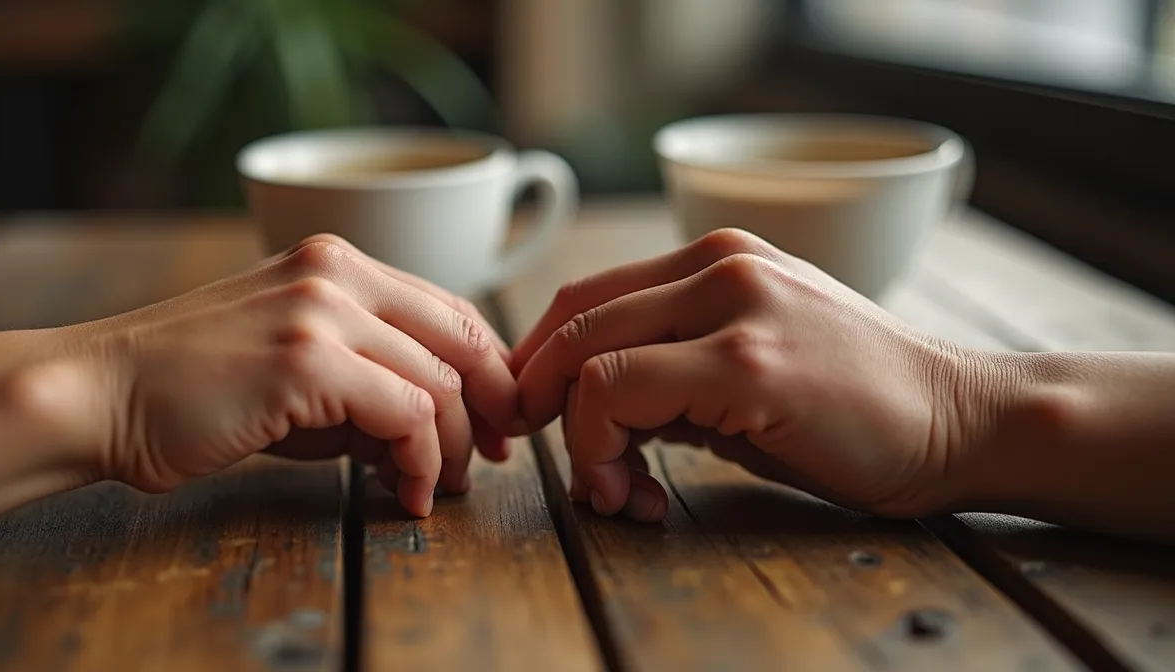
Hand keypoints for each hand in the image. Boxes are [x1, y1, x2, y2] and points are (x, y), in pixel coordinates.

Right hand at [71, 234, 519, 516]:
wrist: (99, 395)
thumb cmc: (192, 390)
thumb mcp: (296, 370)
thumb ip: (368, 380)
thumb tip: (435, 427)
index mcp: (336, 261)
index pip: (449, 309)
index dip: (487, 370)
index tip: (496, 423)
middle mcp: (337, 270)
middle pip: (462, 338)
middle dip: (491, 408)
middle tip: (492, 460)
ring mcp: (322, 310)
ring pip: (440, 381)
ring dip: (454, 448)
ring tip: (435, 488)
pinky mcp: (307, 360)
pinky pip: (407, 414)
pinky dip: (421, 462)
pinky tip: (406, 491)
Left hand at [512, 229, 985, 521]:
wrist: (963, 421)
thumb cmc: (855, 409)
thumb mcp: (748, 367)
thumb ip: (670, 371)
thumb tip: (585, 407)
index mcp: (718, 258)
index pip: (586, 298)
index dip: (542, 364)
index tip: (540, 423)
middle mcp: (720, 264)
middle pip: (573, 319)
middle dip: (539, 399)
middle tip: (550, 459)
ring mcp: (736, 307)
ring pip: (587, 355)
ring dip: (574, 436)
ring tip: (611, 489)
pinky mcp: (749, 362)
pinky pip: (621, 390)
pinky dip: (601, 447)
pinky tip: (635, 490)